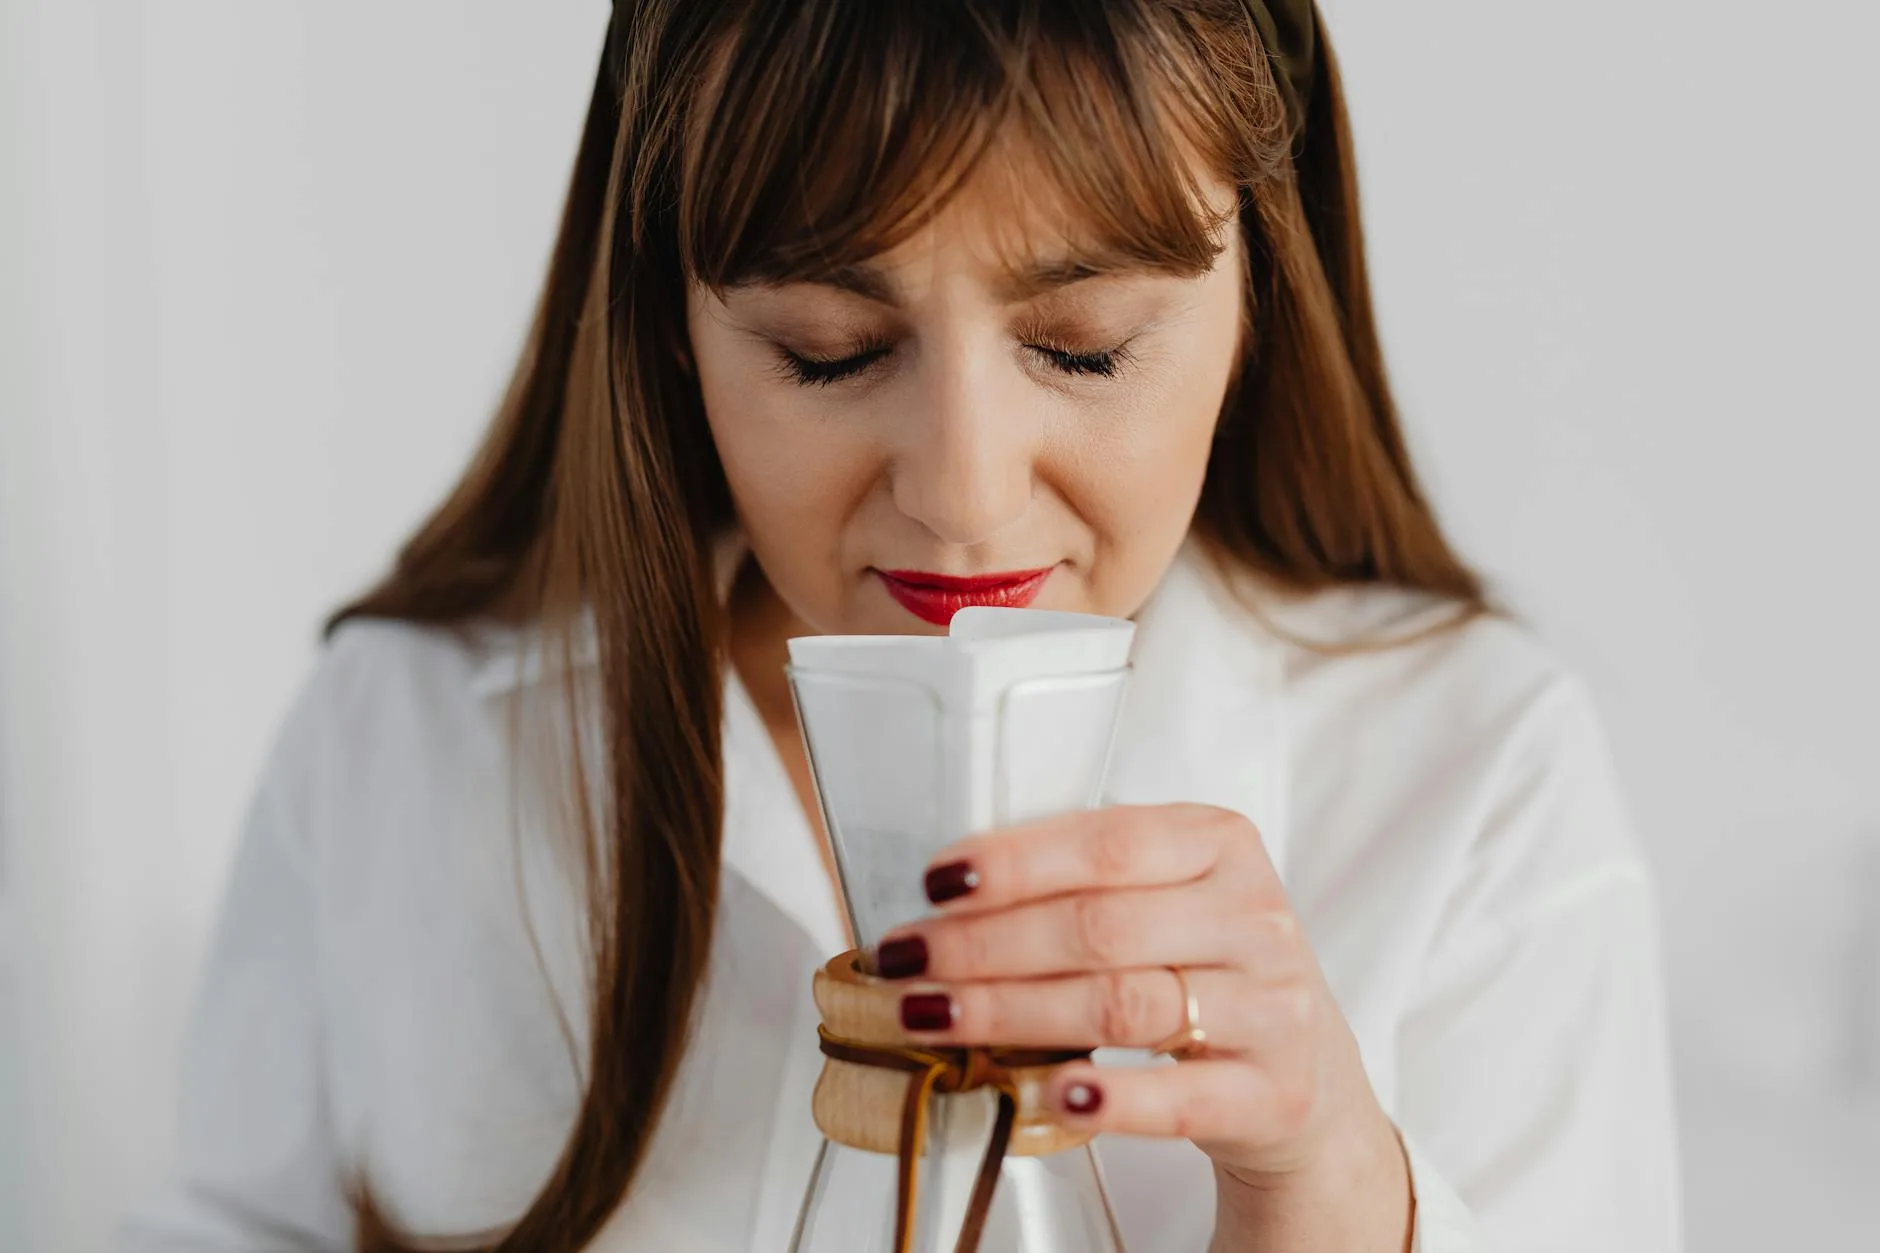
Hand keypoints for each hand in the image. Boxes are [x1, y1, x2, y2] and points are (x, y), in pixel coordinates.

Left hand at [872, 803, 1411, 1251]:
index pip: (1107, 844)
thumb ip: (1085, 880)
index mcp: (1221, 845)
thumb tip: (950, 889)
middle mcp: (1254, 918)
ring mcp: (1271, 1007)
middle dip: (986, 944)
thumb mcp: (1167, 898)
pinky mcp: (1271, 1093)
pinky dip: (1112, 1098)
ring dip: (1012, 1012)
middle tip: (909, 958)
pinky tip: (1053, 1092)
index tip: (936, 882)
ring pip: (1122, 1005)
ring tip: (936, 1017)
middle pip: (1100, 928)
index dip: (1014, 863)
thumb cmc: (1207, 967)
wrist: (1306, 1074)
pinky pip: (1181, 1097)